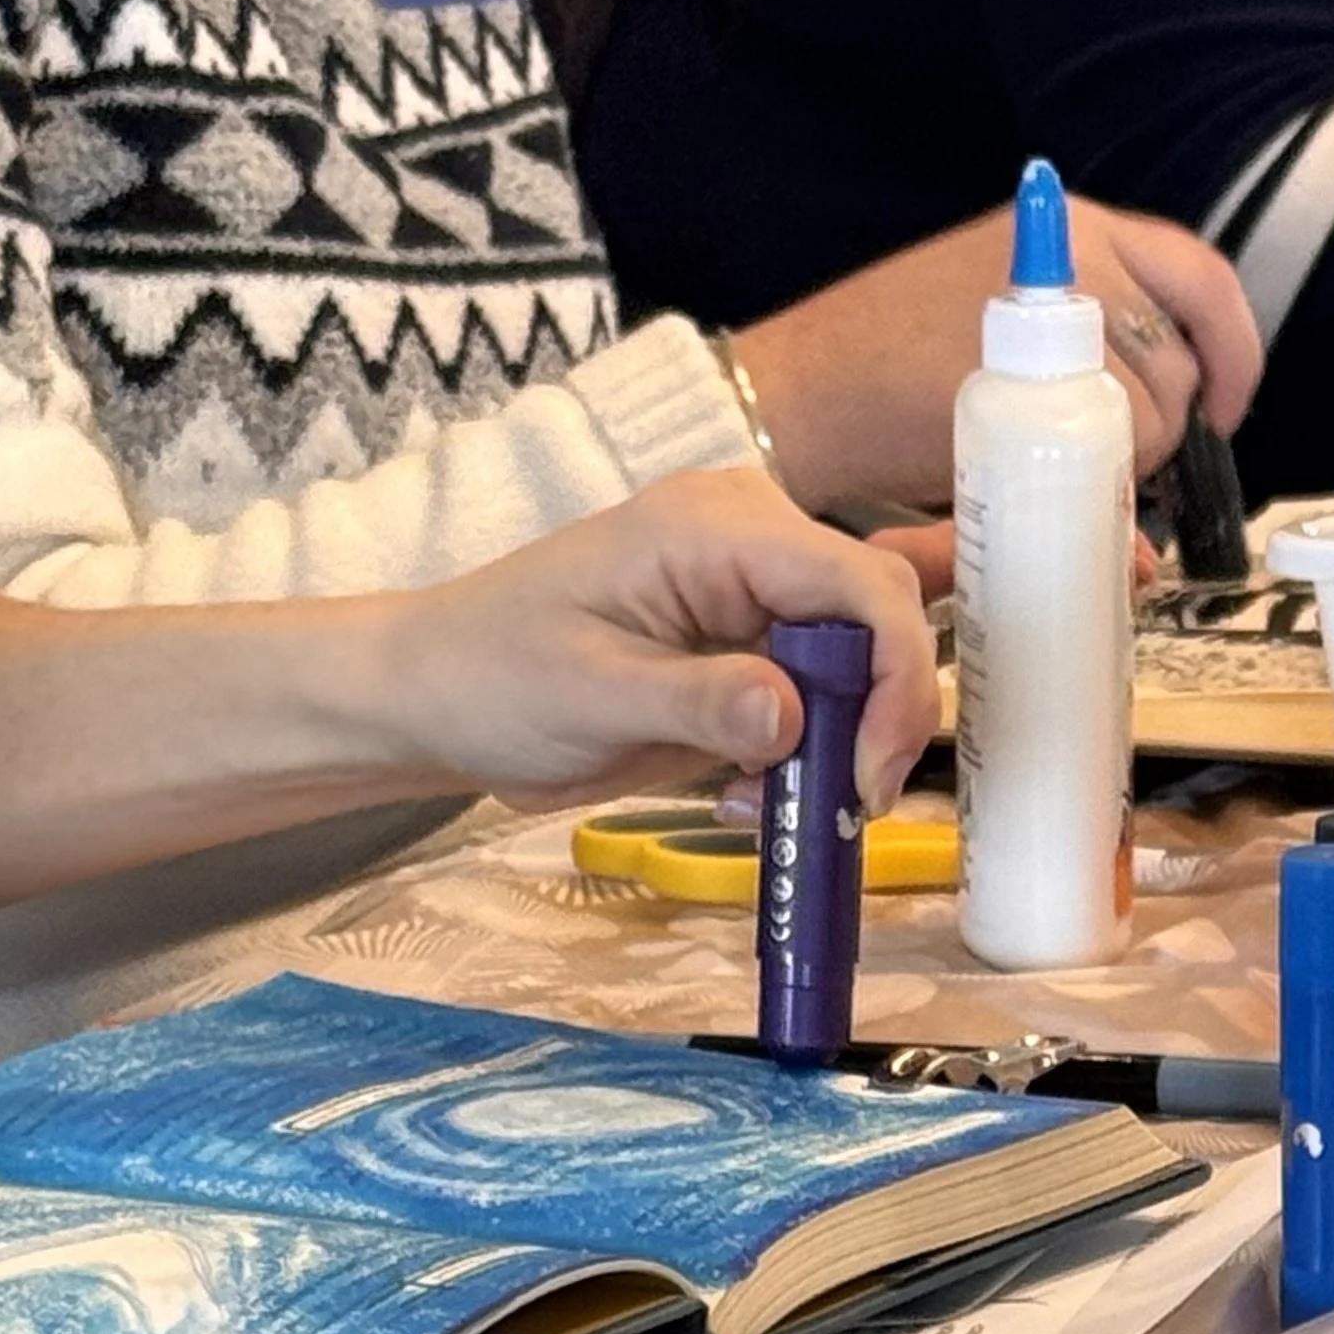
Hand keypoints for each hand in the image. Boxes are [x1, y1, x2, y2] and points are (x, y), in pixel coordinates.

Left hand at [364, 469, 939, 805]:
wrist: (439, 696)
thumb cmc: (491, 676)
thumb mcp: (590, 696)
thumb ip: (698, 704)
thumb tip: (794, 718)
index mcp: (718, 527)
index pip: (863, 584)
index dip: (895, 680)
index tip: (868, 778)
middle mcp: (754, 544)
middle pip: (881, 618)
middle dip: (881, 719)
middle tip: (841, 806)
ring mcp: (755, 594)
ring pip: (862, 663)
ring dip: (843, 745)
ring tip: (768, 804)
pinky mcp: (749, 648)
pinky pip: (823, 695)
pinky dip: (812, 754)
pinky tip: (751, 793)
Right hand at [736, 197, 1263, 511]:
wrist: (813, 388)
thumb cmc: (890, 361)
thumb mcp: (1004, 318)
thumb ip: (1085, 347)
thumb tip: (1166, 422)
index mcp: (1076, 227)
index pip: (1201, 277)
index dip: (1232, 350)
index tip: (1223, 405)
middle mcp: (1082, 256)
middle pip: (1181, 359)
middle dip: (1163, 426)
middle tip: (1106, 456)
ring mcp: (1062, 317)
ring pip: (1156, 410)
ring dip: (1130, 458)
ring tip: (1062, 468)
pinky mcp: (1040, 380)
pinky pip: (1117, 442)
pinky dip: (1108, 481)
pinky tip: (1057, 482)